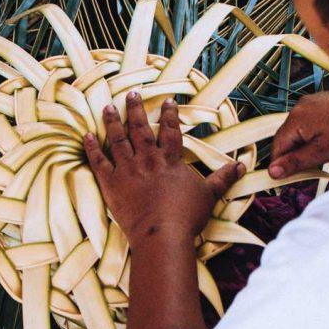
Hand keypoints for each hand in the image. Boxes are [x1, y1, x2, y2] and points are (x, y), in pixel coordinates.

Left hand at [84, 91, 245, 243]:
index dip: (170, 114)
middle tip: (131, 93)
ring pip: (117, 139)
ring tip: (108, 107)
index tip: (167, 101)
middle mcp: (148, 160)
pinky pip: (98, 162)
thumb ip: (223, 178)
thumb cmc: (186, 216)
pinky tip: (86, 134)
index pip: (170, 131)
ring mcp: (127, 170)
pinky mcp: (111, 184)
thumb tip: (242, 165)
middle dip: (136, 109)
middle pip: (140, 128)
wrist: (162, 235)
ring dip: (112, 121)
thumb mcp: (209, 195)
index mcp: (170, 160)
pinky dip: (91, 147)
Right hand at [269, 89, 328, 178]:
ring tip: (322, 154)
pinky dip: (312, 135)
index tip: (288, 179)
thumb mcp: (322, 153)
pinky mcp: (320, 102)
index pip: (277, 147)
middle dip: (294, 155)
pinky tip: (327, 141)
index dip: (281, 165)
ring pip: (298, 131)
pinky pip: (308, 122)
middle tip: (309, 169)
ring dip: (304, 146)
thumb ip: (295, 162)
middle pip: (286, 138)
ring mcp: (310, 102)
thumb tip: (272, 172)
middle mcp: (299, 107)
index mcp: (296, 119)